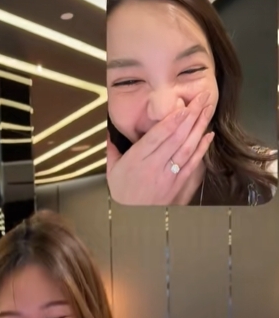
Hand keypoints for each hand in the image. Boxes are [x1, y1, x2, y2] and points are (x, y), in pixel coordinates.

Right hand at [107, 91, 214, 205]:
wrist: (132, 220)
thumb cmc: (122, 194)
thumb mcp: (112, 171)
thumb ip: (113, 150)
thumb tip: (110, 131)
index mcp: (136, 161)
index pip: (157, 137)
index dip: (171, 121)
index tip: (182, 106)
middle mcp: (154, 168)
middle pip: (175, 138)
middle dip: (190, 116)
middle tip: (202, 97)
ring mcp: (168, 177)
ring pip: (186, 148)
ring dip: (199, 127)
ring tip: (207, 109)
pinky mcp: (178, 186)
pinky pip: (192, 164)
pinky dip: (201, 149)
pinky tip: (208, 134)